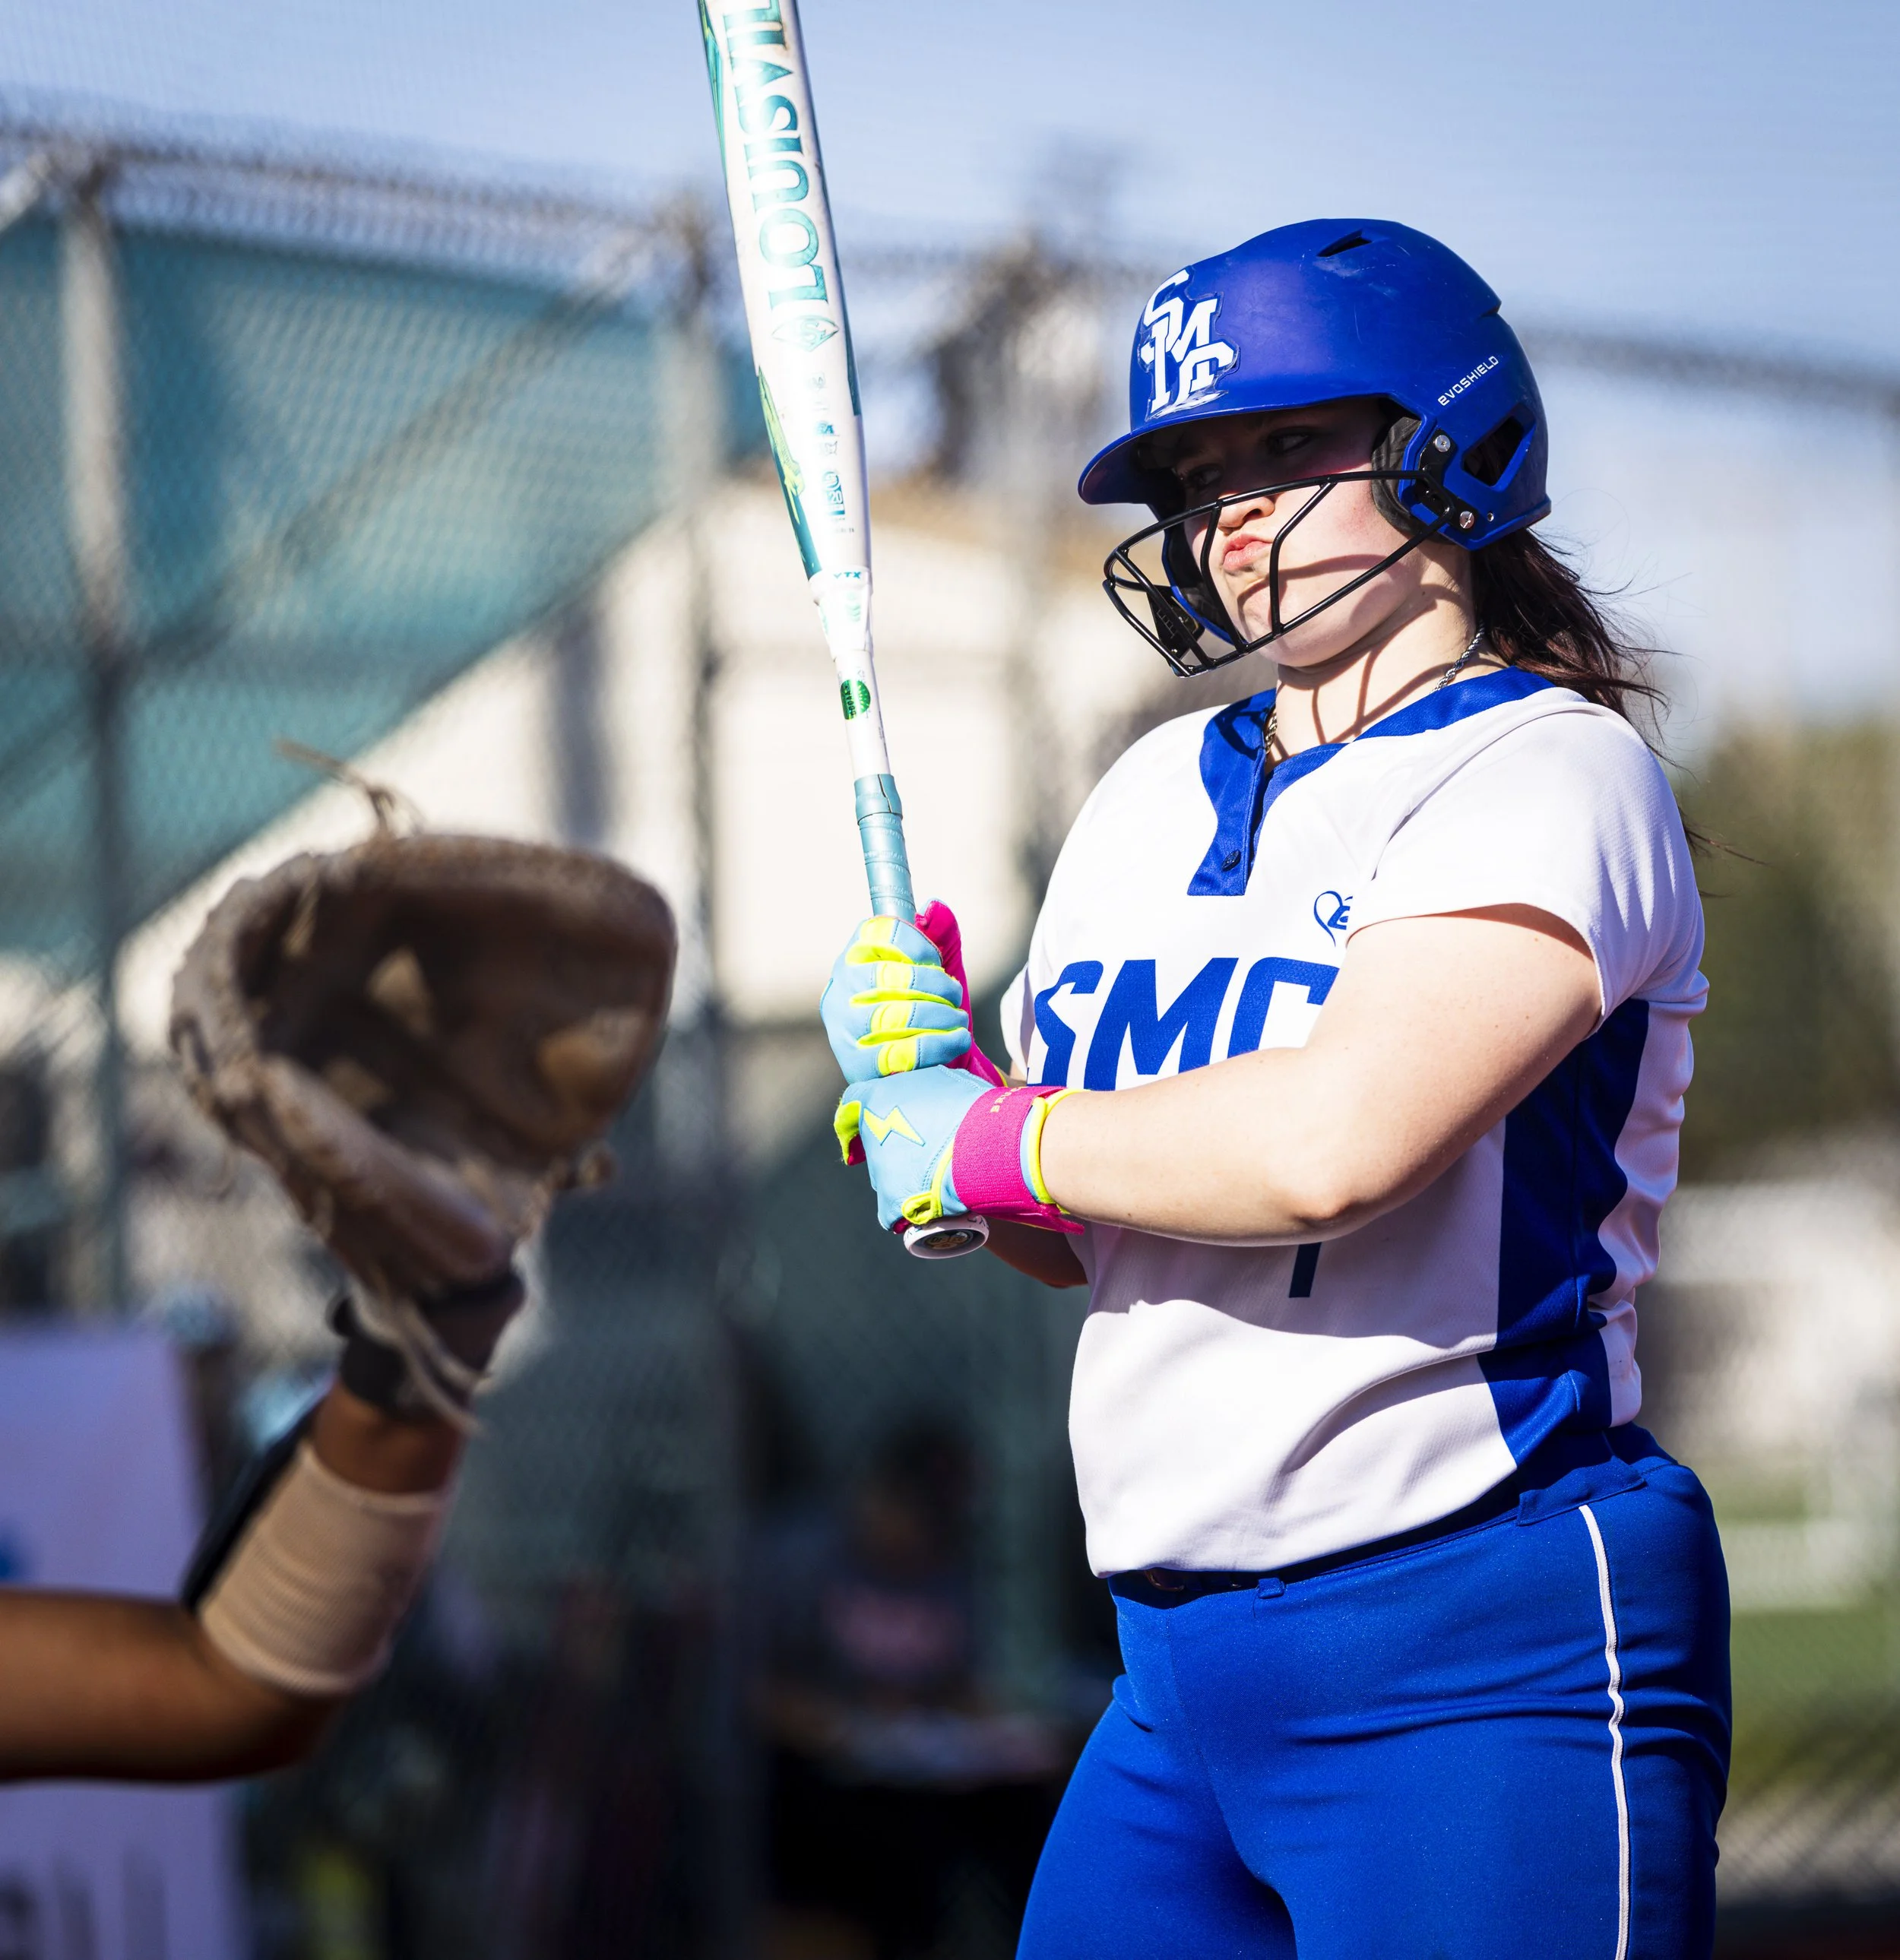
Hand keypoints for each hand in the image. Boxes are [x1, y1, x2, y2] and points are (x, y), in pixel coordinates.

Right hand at [820, 901, 1006, 1089]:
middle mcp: (840, 990)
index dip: (914, 943)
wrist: (933, 1066)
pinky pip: (898, 1052)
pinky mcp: (856, 1066)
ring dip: (937, 1015)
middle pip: (885, 975)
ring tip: (959, 1020)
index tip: (937, 961)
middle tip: (955, 996)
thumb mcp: (940, 971)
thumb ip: (942, 936)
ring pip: (890, 1014)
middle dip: (933, 985)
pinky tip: (957, 1040)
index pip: (876, 933)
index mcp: (855, 958)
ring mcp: (843, 1029)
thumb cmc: (931, 1011)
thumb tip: (935, 909)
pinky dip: (936, 1045)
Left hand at [834, 1067, 1081, 1236]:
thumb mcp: (947, 1077)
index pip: (856, 1100)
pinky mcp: (890, 1204)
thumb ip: (926, 1080)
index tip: (885, 1115)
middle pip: (875, 1141)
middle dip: (896, 1144)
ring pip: (886, 1176)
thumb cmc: (975, 1107)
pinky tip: (932, 1206)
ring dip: (905, 1176)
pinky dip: (910, 1211)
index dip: (871, 1108)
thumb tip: (931, 1080)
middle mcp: (871, 1134)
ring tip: (938, 1176)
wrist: (990, 1146)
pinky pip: (894, 1212)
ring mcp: (879, 1171)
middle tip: (928, 1147)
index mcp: (878, 1097)